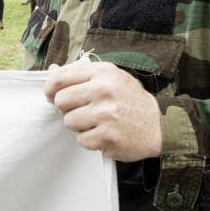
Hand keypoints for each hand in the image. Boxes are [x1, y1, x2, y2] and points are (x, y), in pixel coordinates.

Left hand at [44, 61, 161, 161]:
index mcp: (102, 72)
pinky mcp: (108, 136)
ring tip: (96, 122)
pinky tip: (104, 133)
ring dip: (79, 125)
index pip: (61, 78)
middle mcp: (103, 90)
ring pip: (69, 122)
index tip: (51, 95)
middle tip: (81, 110)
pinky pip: (82, 140)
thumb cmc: (130, 99)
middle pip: (61, 101)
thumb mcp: (110, 77)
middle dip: (67, 108)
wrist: (159, 124)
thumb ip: (81, 74)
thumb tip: (52, 71)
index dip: (50, 88)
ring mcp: (106, 114)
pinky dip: (90, 140)